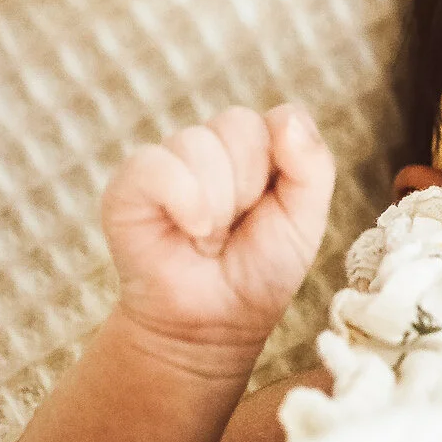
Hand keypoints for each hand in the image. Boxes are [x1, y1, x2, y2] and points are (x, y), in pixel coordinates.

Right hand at [100, 103, 335, 359]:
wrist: (214, 324)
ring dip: (216, 206)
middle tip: (236, 228)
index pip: (281, 118)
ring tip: (208, 238)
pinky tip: (189, 231)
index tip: (273, 207)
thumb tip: (284, 117)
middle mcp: (213, 144)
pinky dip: (183, 201)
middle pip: (239, 125)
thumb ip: (312, 166)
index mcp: (259, 145)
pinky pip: (156, 164)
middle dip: (249, 188)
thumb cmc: (260, 269)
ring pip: (199, 144)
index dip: (284, 166)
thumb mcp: (306, 220)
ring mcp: (169, 159)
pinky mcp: (130, 182)